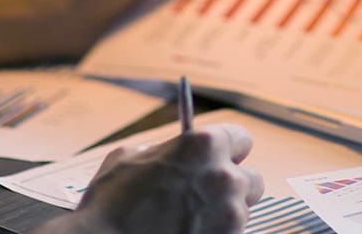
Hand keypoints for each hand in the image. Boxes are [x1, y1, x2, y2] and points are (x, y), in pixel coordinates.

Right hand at [41, 124, 263, 233]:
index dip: (229, 151)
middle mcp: (225, 178)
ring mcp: (230, 216)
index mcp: (205, 145)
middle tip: (204, 198)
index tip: (222, 160)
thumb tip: (175, 151)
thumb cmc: (111, 204)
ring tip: (190, 221)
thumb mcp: (130, 157)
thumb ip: (164, 149)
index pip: (242, 139)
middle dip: (230, 188)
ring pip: (242, 213)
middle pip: (251, 180)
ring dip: (223, 217)